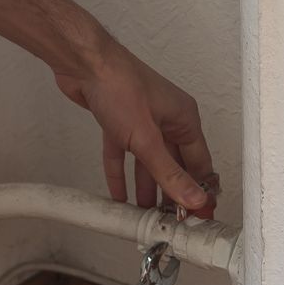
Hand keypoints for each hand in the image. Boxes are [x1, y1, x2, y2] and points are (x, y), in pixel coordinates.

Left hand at [54, 39, 218, 217]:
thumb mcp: (147, 139)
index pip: (200, 163)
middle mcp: (167, 119)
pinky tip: (118, 196)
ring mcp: (142, 120)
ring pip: (148, 162)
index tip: (196, 215)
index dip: (199, 190)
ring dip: (146, 187)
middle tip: (169, 220)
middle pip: (174, 165)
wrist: (83, 64)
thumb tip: (194, 198)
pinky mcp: (118, 122)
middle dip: (171, 192)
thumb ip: (168, 172)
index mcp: (184, 119)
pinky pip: (123, 154)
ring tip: (145, 216)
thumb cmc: (120, 86)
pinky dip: (121, 173)